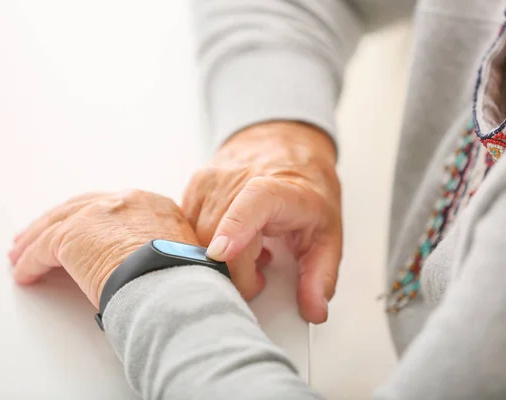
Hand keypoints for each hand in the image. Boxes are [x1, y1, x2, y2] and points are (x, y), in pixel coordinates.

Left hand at [8, 191, 198, 307]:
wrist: (171, 285)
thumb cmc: (180, 281)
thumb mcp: (175, 255)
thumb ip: (157, 249)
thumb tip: (148, 267)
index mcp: (152, 205)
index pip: (110, 206)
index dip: (87, 217)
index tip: (76, 226)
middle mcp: (124, 201)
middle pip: (77, 208)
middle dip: (54, 222)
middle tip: (36, 235)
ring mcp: (97, 213)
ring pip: (55, 223)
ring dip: (34, 241)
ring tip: (19, 255)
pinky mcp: (73, 235)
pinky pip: (44, 249)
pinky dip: (30, 262)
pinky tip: (24, 274)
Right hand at [182, 122, 341, 322]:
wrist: (285, 149)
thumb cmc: (305, 191)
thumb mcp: (327, 234)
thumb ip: (321, 275)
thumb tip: (313, 310)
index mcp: (280, 190)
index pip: (253, 204)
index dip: (235, 229)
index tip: (222, 253)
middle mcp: (239, 179)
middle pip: (217, 237)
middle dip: (234, 272)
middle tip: (258, 275)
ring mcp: (212, 181)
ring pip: (196, 237)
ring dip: (218, 260)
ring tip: (248, 253)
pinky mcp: (194, 186)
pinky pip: (187, 229)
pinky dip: (204, 246)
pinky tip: (228, 241)